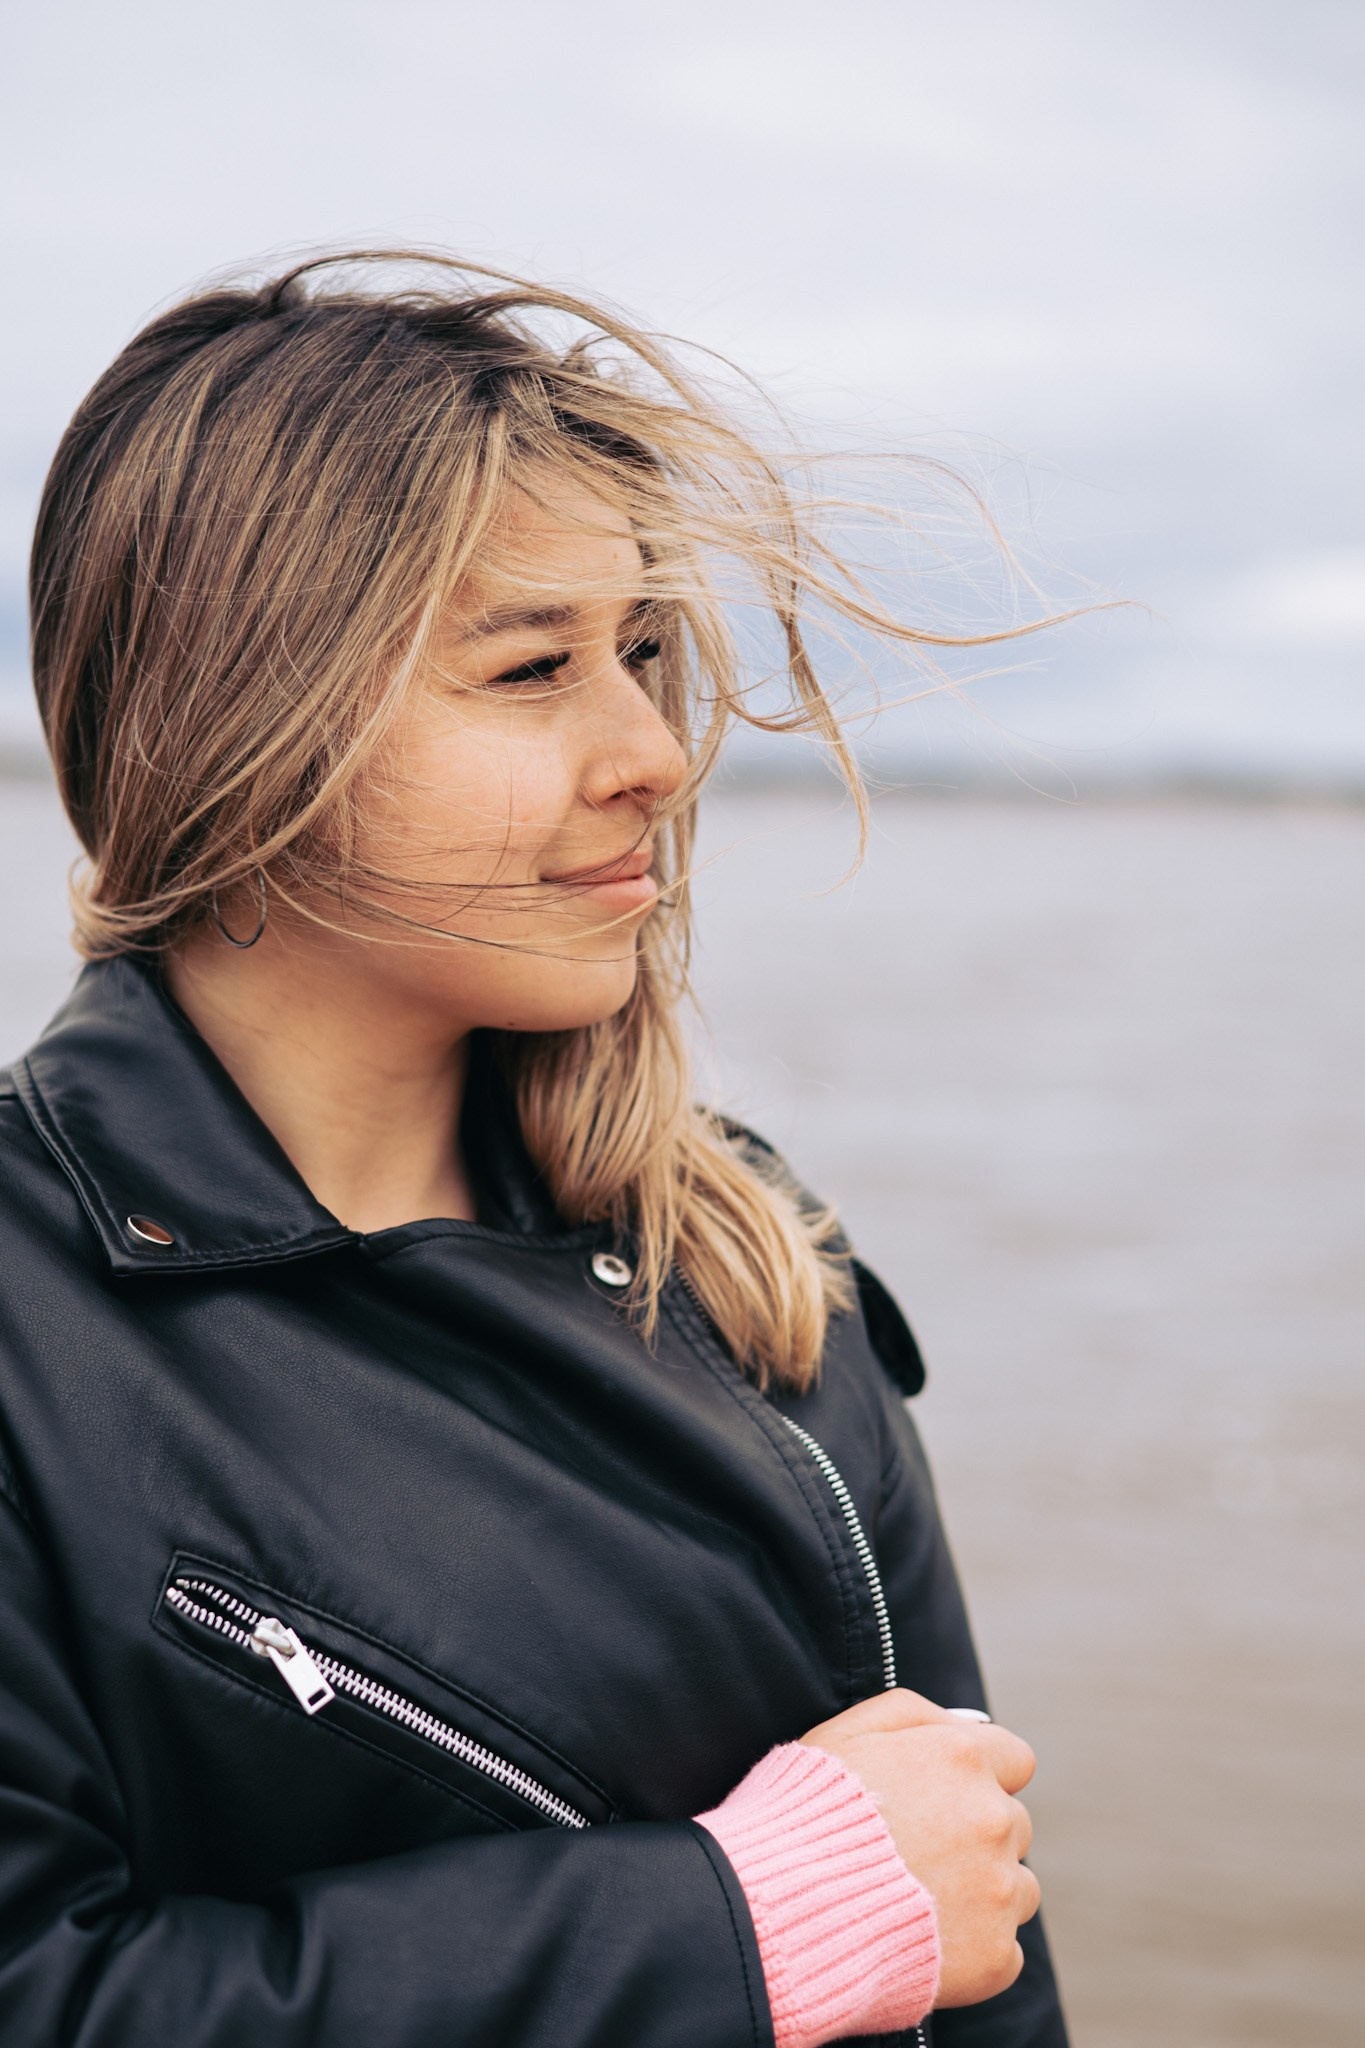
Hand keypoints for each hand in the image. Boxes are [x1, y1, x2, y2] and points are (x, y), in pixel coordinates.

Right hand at [800, 1688, 1040, 2006]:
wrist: (784, 1908)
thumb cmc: (805, 1815)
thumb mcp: (846, 1731)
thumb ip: (913, 1715)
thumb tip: (962, 1726)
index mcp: (963, 1758)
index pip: (1015, 1761)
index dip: (981, 1779)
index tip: (948, 1800)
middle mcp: (993, 1818)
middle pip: (1013, 1825)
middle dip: (977, 1836)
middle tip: (919, 1855)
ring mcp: (998, 1890)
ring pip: (1018, 1888)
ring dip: (983, 1893)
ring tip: (918, 1902)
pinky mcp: (994, 1954)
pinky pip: (1004, 1950)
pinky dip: (972, 1951)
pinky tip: (922, 1941)